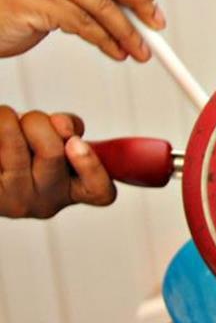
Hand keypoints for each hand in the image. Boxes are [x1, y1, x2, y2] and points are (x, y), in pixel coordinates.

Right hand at [0, 0, 164, 61]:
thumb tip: (122, 13)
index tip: (150, 4)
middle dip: (140, 2)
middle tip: (156, 26)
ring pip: (98, 2)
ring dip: (126, 31)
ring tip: (138, 50)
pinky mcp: (28, 4)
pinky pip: (79, 23)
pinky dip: (104, 40)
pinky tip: (114, 51)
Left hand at [0, 106, 114, 218]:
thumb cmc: (27, 151)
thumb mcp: (56, 137)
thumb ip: (69, 127)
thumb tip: (62, 125)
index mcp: (74, 192)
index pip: (99, 191)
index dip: (91, 166)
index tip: (75, 141)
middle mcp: (47, 203)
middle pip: (51, 152)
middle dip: (36, 121)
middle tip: (27, 120)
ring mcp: (14, 202)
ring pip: (14, 146)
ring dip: (7, 120)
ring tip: (4, 120)